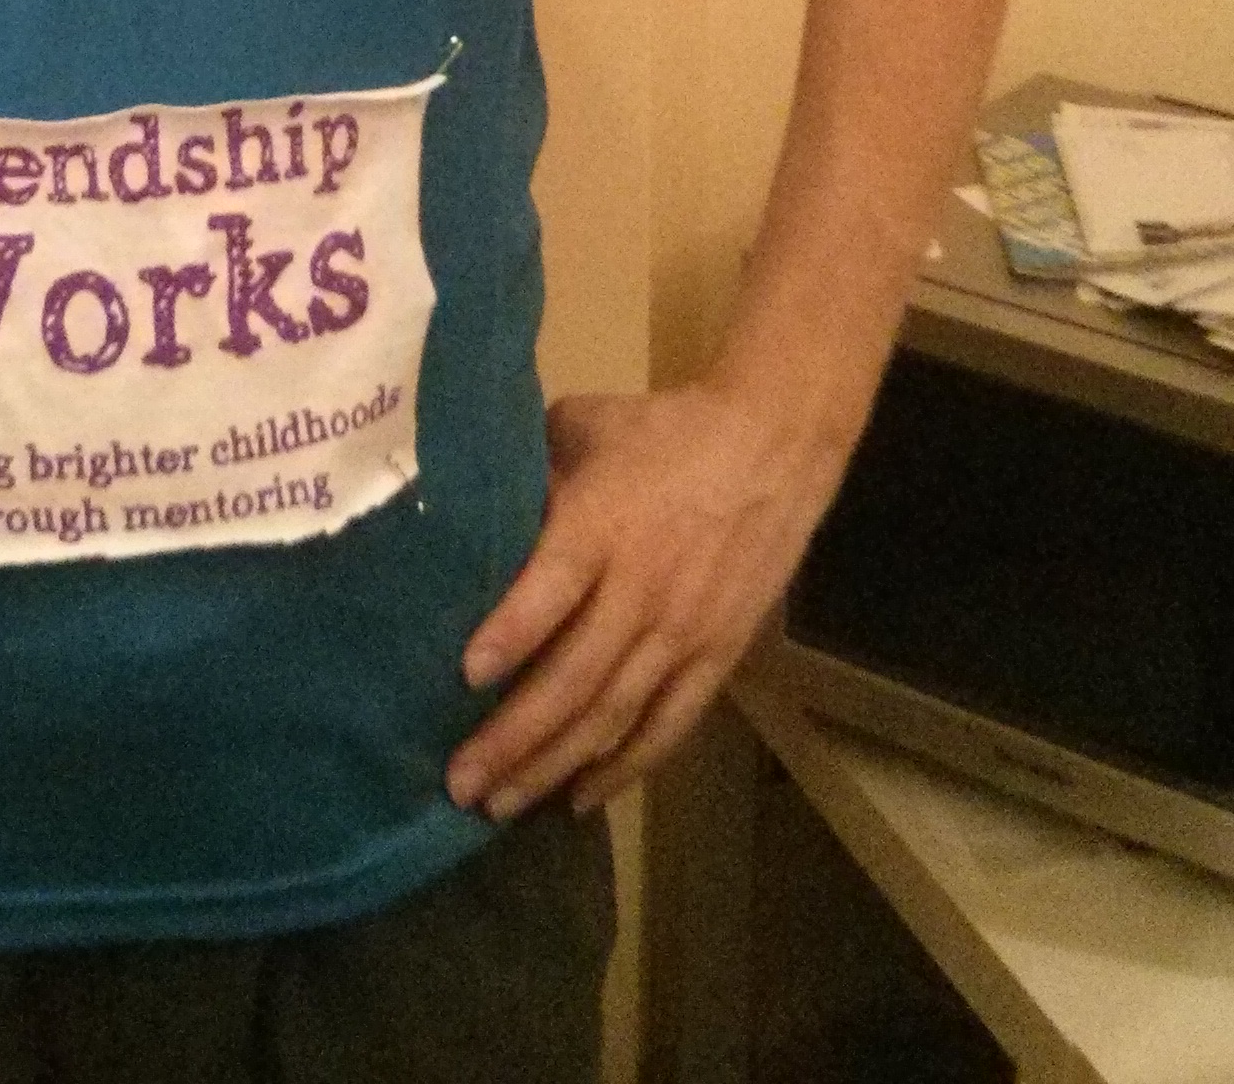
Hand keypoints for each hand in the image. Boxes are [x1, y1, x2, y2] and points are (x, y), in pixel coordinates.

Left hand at [445, 381, 844, 819]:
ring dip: (554, 766)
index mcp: (605, 525)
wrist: (772, 445)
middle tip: (461, 783)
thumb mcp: (586, 427)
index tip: (465, 676)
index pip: (554, 588)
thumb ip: (531, 471)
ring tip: (500, 807)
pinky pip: (667, 725)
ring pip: (614, 716)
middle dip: (514, 738)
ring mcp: (683, 631)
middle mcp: (642, 588)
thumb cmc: (665, 432)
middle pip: (576, 677)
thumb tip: (465, 501)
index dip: (512, 633)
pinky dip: (625, 768)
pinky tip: (580, 799)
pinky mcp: (718, 656)